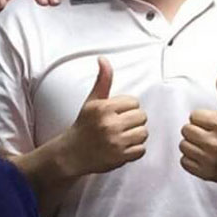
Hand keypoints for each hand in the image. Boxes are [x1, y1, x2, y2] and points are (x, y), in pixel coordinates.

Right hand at [59, 57, 147, 175]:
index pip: (134, 102)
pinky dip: (135, 150)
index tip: (118, 113)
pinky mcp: (120, 157)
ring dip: (136, 135)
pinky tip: (123, 147)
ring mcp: (115, 142)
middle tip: (121, 125)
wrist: (72, 153)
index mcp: (104, 108)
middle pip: (142, 117)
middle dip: (133, 121)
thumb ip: (102, 80)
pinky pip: (141, 150)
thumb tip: (103, 59)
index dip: (128, 108)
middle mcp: (110, 125)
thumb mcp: (91, 101)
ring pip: (143, 133)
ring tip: (123, 136)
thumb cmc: (84, 125)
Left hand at [179, 71, 216, 182]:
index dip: (202, 118)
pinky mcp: (205, 173)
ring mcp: (209, 160)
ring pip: (183, 146)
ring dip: (191, 144)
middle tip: (207, 134)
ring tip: (204, 144)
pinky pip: (184, 162)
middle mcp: (214, 143)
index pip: (193, 116)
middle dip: (195, 130)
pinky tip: (202, 156)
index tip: (212, 123)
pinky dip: (190, 159)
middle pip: (186, 130)